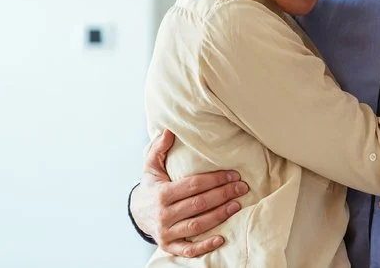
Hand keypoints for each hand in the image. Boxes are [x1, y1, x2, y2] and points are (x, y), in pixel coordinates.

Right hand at [130, 129, 248, 257]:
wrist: (137, 213)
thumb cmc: (150, 187)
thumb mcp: (150, 166)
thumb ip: (159, 148)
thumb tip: (169, 131)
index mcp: (162, 193)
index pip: (194, 185)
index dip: (215, 179)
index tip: (233, 174)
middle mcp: (164, 214)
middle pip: (199, 204)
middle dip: (223, 195)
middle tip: (242, 188)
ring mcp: (167, 233)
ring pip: (198, 225)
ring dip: (220, 216)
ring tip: (237, 206)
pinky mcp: (169, 247)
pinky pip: (189, 250)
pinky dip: (205, 246)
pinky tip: (222, 238)